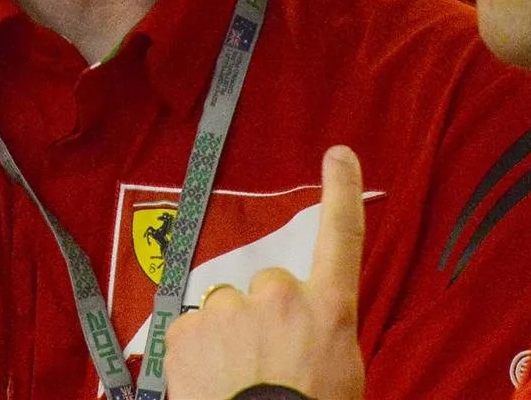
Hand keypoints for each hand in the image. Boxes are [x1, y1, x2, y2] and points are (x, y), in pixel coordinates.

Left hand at [163, 145, 366, 399]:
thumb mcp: (340, 372)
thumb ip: (321, 333)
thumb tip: (305, 330)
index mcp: (329, 309)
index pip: (341, 238)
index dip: (341, 191)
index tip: (339, 153)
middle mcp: (281, 297)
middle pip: (268, 288)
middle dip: (264, 318)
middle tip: (267, 365)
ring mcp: (231, 310)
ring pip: (227, 310)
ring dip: (228, 337)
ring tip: (236, 382)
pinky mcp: (189, 331)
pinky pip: (193, 332)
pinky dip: (197, 355)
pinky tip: (210, 385)